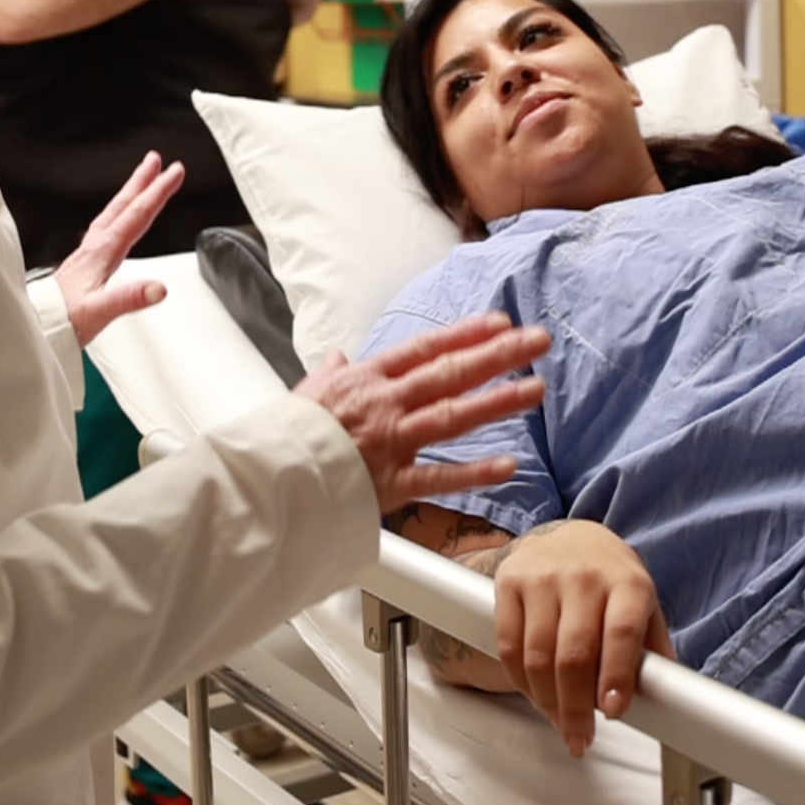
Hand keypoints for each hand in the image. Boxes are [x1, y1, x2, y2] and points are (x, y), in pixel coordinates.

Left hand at [57, 152, 184, 346]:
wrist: (36, 326)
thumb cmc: (62, 320)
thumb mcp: (99, 312)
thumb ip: (128, 298)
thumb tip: (158, 288)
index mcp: (101, 254)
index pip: (135, 215)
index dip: (157, 192)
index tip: (173, 173)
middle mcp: (93, 248)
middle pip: (122, 205)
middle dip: (141, 181)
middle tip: (157, 160)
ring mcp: (86, 253)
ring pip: (113, 213)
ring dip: (129, 193)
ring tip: (141, 179)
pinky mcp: (82, 263)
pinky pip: (105, 227)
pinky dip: (117, 215)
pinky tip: (119, 221)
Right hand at [293, 315, 549, 512]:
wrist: (266, 478)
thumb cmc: (286, 437)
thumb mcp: (306, 393)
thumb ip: (328, 374)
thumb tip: (336, 358)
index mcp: (366, 380)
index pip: (424, 348)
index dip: (465, 333)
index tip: (500, 321)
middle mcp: (385, 404)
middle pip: (450, 373)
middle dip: (498, 354)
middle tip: (538, 340)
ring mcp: (391, 442)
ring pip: (453, 416)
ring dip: (498, 401)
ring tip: (537, 388)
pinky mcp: (391, 483)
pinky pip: (439, 477)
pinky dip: (474, 472)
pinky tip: (509, 465)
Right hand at [492, 521, 675, 756]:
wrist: (571, 537)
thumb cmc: (612, 582)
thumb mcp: (643, 606)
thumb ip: (652, 651)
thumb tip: (667, 702)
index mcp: (628, 584)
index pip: (621, 632)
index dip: (616, 675)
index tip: (614, 711)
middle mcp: (585, 577)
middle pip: (574, 654)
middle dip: (576, 708)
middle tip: (581, 739)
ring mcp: (543, 578)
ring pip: (538, 656)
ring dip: (548, 702)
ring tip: (561, 725)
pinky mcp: (510, 583)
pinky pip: (509, 645)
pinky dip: (521, 682)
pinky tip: (537, 696)